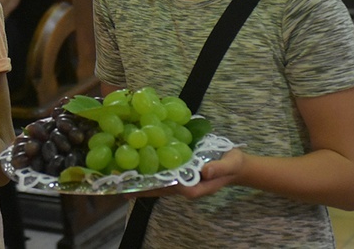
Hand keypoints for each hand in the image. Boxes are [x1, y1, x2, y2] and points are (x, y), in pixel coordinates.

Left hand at [126, 148, 244, 199]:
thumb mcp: (230, 164)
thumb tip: (204, 171)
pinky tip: (135, 164)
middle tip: (117, 184)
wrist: (235, 163)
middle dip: (139, 187)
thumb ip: (219, 169)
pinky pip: (162, 173)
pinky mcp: (179, 171)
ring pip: (157, 182)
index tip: (136, 186)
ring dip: (140, 179)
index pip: (170, 189)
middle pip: (158, 189)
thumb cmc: (233, 164)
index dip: (153, 187)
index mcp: (194, 188)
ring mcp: (180, 180)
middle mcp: (184, 186)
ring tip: (119, 175)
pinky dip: (149, 169)